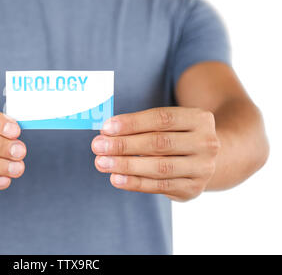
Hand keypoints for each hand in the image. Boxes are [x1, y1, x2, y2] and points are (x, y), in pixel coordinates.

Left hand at [91, 107, 219, 201]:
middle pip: (159, 143)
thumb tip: (106, 132)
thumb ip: (140, 126)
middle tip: (97, 146)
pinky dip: (135, 183)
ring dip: (126, 165)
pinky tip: (116, 179)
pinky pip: (159, 186)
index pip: (162, 118)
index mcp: (199, 119)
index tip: (106, 127)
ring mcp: (203, 168)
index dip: (132, 123)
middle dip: (124, 145)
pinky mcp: (193, 189)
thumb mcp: (168, 124)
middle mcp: (206, 143)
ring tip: (102, 163)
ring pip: (159, 167)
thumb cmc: (176, 136)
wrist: (208, 160)